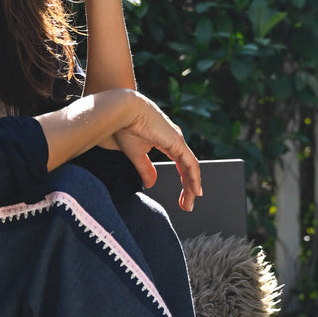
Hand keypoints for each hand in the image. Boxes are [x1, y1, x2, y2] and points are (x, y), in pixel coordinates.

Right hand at [113, 94, 202, 211]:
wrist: (122, 111)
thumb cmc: (125, 127)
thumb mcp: (136, 154)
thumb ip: (145, 169)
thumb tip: (151, 183)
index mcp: (166, 142)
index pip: (181, 165)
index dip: (184, 181)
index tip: (183, 197)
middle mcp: (175, 141)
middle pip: (188, 169)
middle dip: (189, 188)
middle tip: (187, 205)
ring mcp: (178, 141)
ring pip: (191, 168)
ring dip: (192, 187)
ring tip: (191, 202)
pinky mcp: (177, 142)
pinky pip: (190, 164)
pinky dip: (194, 178)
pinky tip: (195, 190)